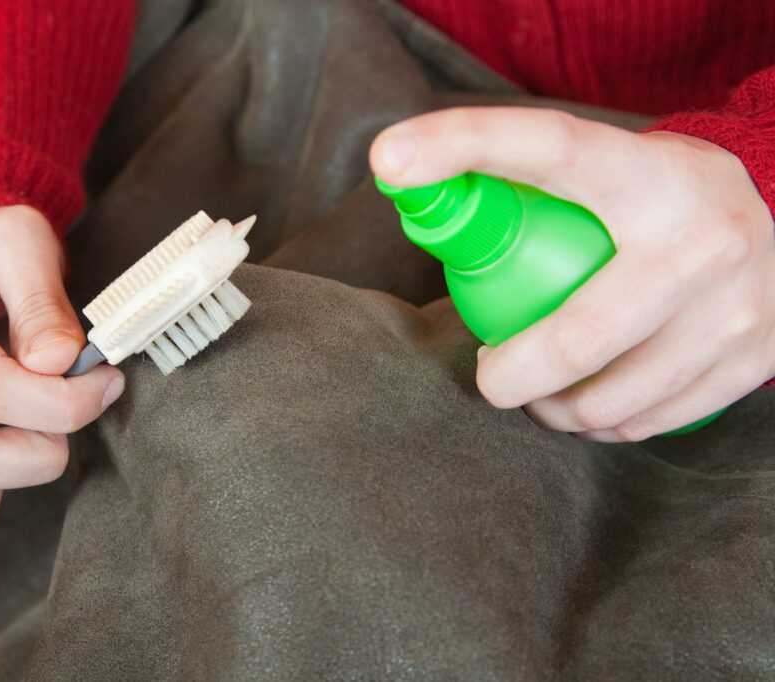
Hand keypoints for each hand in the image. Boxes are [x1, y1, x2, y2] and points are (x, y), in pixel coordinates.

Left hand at [370, 107, 774, 440]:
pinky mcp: (754, 359)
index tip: (391, 158)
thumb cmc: (660, 203)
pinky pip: (649, 421)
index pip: (548, 147)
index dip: (465, 145)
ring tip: (539, 396)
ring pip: (610, 399)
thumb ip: (536, 186)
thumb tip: (424, 205)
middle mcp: (699, 240)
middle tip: (491, 375)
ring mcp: (733, 308)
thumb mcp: (614, 171)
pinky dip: (603, 424)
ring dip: (554, 411)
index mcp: (647, 175)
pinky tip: (590, 407)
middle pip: (577, 338)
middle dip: (510, 377)